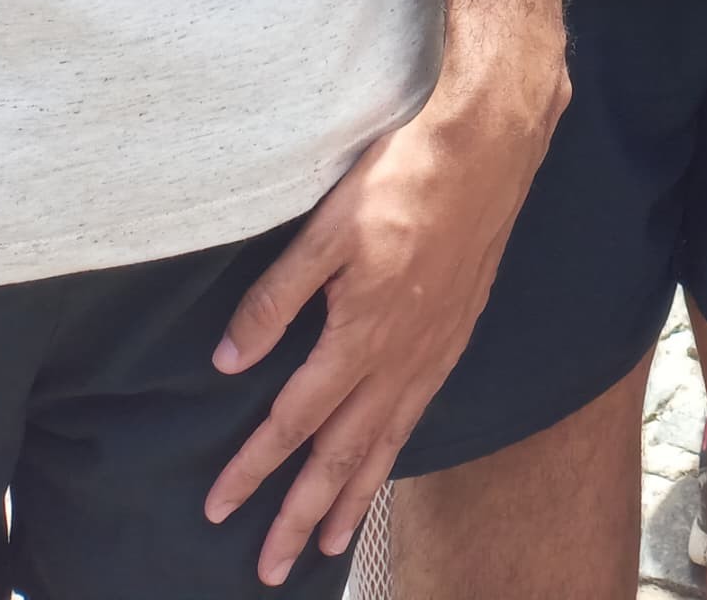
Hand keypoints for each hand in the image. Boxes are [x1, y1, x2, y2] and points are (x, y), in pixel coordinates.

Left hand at [202, 40, 564, 582]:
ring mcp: (432, 352)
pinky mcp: (454, 336)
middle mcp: (399, 358)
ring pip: (384, 445)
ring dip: (351, 499)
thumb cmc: (403, 178)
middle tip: (271, 568)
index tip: (218, 507)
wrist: (488, 148)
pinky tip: (382, 464)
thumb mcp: (325, 229)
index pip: (293, 420)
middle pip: (341, 455)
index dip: (253, 467)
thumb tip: (230, 360)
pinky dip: (392, 456)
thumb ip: (276, 298)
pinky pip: (416, 416)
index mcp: (360, 334)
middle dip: (302, 514)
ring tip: (327, 543)